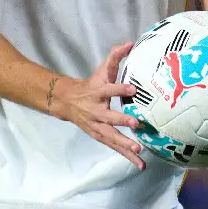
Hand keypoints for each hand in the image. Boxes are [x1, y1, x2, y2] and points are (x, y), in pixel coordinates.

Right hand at [49, 42, 146, 169]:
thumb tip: (129, 44)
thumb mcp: (102, 70)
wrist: (67, 102)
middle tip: (136, 123)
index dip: (119, 89)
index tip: (132, 89)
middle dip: (121, 121)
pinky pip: (114, 147)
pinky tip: (140, 164)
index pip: (109, 89)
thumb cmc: (91, 85)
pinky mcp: (100, 136)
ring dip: (125, 145)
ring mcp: (97, 126)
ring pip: (111, 137)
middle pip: (109, 117)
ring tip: (139, 151)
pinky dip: (127, 156)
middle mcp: (96, 111)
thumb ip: (115, 57)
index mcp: (97, 92)